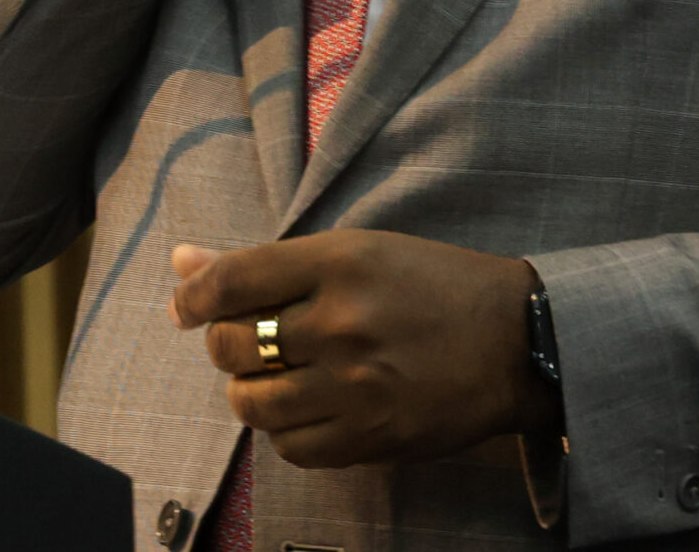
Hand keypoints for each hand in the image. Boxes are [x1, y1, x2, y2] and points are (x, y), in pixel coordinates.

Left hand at [170, 229, 557, 467]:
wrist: (516, 341)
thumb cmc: (434, 285)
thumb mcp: (359, 252)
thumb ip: (268, 263)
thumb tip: (181, 260)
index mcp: (340, 262)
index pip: (231, 281)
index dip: (193, 295)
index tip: (187, 305)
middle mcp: (342, 322)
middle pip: (230, 344)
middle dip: (225, 342)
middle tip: (250, 339)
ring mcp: (355, 385)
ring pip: (250, 402)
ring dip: (250, 391)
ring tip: (278, 376)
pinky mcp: (370, 437)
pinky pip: (289, 446)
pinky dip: (286, 429)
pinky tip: (309, 406)